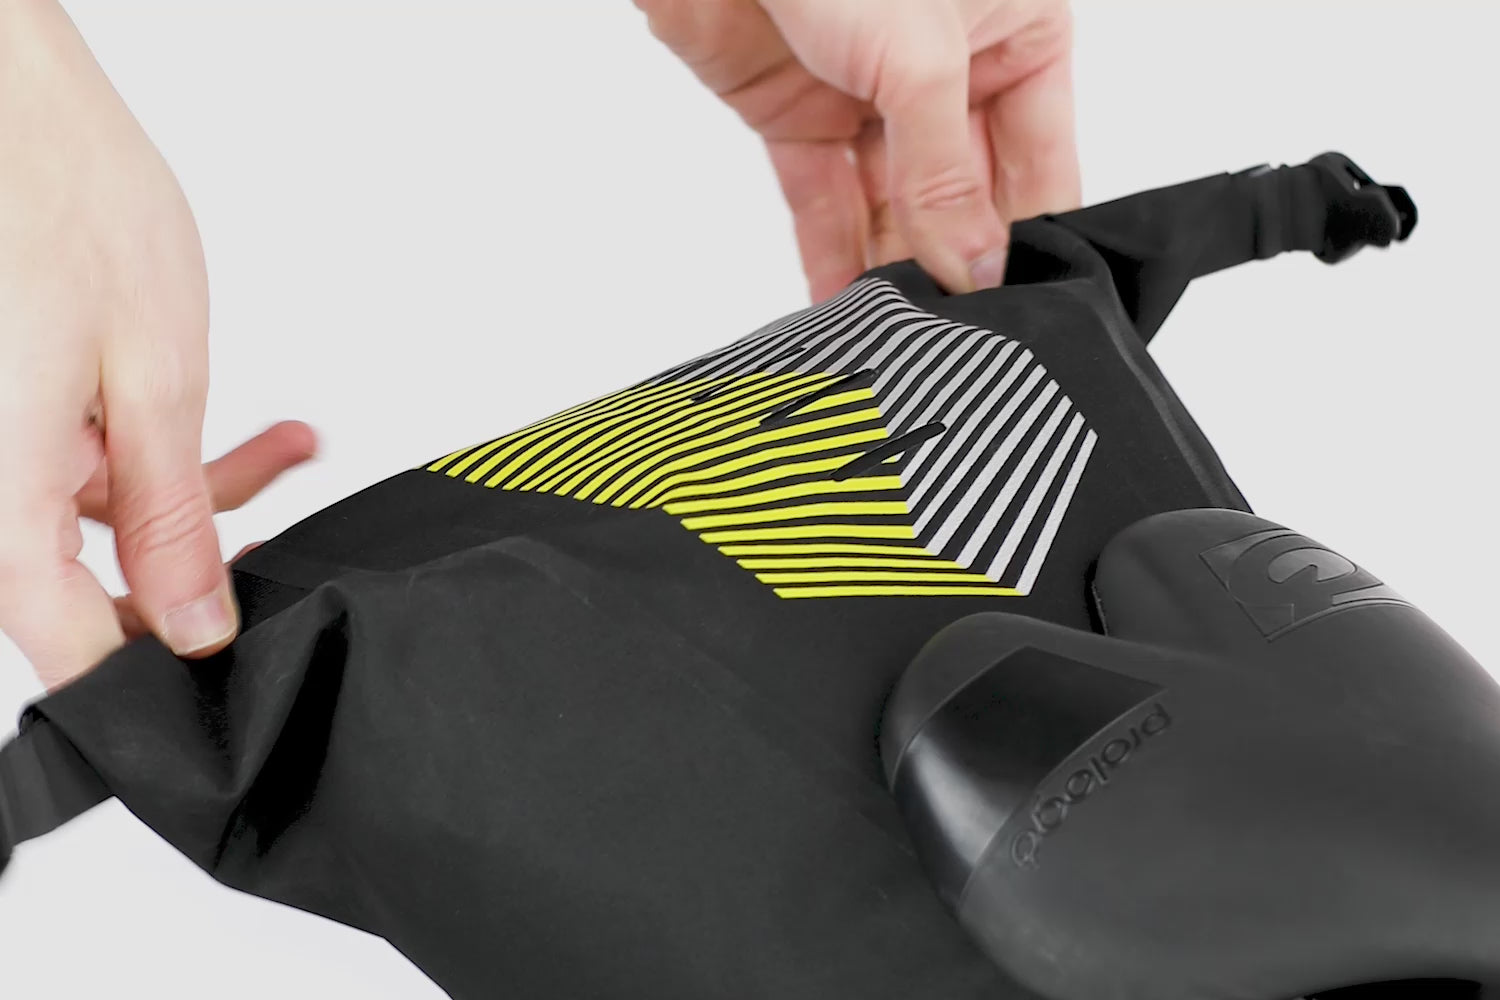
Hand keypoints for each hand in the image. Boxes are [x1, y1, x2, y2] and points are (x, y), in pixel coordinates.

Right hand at [0, 1, 311, 688]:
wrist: (19, 104)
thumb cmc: (69, 204)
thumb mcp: (155, 378)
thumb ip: (172, 514)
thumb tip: (193, 621)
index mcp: (1, 482)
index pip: (60, 632)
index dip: (142, 668)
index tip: (213, 675)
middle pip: (78, 579)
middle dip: (189, 561)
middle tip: (271, 545)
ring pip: (95, 517)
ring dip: (194, 493)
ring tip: (282, 448)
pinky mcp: (13, 410)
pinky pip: (85, 460)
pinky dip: (160, 447)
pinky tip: (243, 425)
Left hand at [637, 0, 1080, 299]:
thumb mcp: (922, 58)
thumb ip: (946, 173)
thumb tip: (976, 268)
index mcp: (1018, 35)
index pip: (1042, 162)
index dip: (1030, 241)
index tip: (1021, 313)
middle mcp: (952, 71)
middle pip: (966, 197)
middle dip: (957, 267)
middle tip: (958, 340)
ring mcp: (873, 96)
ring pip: (892, 207)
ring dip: (893, 272)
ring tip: (903, 337)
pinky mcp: (801, 114)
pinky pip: (824, 199)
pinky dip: (828, 255)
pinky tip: (844, 309)